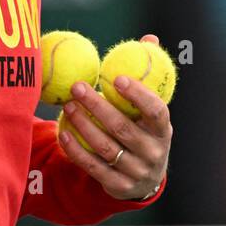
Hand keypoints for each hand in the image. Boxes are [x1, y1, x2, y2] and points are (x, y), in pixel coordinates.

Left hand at [57, 33, 171, 199]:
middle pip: (123, 129)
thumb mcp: (151, 109)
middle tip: (77, 87)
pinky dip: (76, 150)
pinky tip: (62, 132)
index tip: (115, 78)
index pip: (156, 112)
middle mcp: (153, 152)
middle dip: (97, 107)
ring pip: (105, 148)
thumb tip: (149, 39)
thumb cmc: (144, 130)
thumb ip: (148, 76)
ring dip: (83, 125)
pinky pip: (93, 166)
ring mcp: (136, 172)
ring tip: (67, 105)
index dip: (138, 95)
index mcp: (163, 130)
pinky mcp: (118, 186)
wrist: (145, 178)